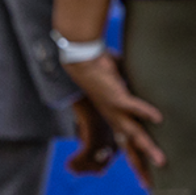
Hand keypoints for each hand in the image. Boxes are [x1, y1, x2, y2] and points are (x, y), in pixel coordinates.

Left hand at [63, 53, 164, 185]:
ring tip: (161, 160)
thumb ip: (128, 97)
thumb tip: (136, 91)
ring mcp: (114, 109)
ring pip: (133, 132)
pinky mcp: (116, 96)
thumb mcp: (116, 90)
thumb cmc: (99, 71)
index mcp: (113, 118)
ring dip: (147, 147)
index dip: (134, 161)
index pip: (125, 145)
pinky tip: (158, 118)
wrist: (81, 59)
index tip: (142, 179)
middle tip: (148, 184)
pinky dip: (144, 111)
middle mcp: (113, 118)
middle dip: (139, 166)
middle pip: (129, 147)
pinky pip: (132, 106)